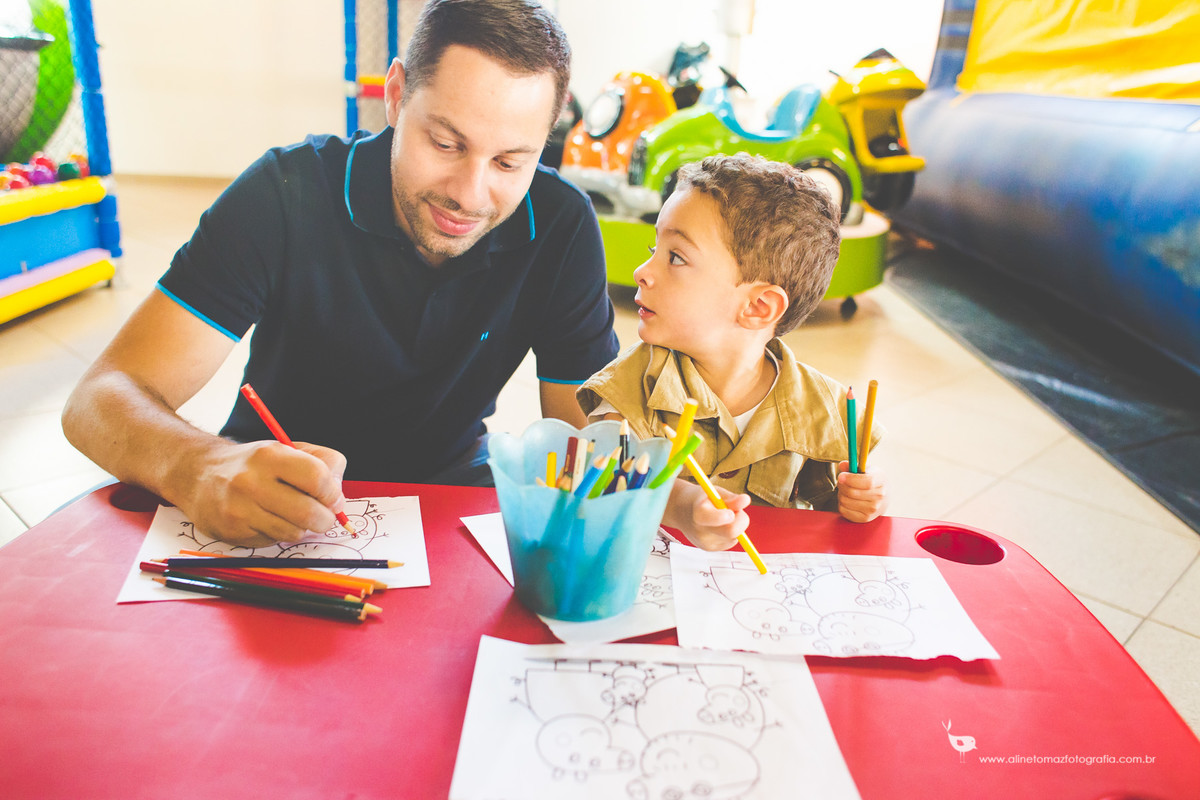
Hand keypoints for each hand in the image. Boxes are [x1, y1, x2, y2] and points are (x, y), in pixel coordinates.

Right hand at [180, 440, 348, 546]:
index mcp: (270, 455)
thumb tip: (339, 495)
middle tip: (324, 517)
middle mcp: (251, 482)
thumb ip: (323, 463)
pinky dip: (278, 534)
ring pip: (293, 532)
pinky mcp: (232, 531)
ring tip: (293, 514)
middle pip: (308, 513)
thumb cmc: (254, 464)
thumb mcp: (288, 449)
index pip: (316, 477)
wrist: (199, 475)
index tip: (335, 500)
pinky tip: (267, 519)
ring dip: (302, 528)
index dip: (333, 493)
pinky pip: (272, 541)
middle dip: (325, 520)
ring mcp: (239, 509)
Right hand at [665, 480, 750, 550]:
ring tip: (723, 517)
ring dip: (735, 526)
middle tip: (736, 511)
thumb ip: (730, 498)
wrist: (681, 511)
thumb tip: (746, 500)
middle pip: (731, 532)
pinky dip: (730, 533)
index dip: (729, 515)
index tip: (730, 511)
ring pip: (734, 536)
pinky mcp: (710, 549)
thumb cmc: (700, 499)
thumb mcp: (713, 493)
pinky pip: (731, 541)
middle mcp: (700, 531)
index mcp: (699, 513)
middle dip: (741, 521)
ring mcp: (705, 542)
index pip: (717, 519)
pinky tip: (719, 526)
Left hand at [836, 461, 887, 522]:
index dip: (851, 479)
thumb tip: (842, 465)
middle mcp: (880, 496)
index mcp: (881, 480)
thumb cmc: (872, 481)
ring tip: (846, 491)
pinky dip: (841, 504)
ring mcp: (873, 509)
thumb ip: (853, 466)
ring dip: (841, 494)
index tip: (841, 476)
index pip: (866, 482)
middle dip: (842, 485)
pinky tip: (848, 500)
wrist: (883, 499)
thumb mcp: (866, 469)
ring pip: (845, 500)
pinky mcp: (865, 518)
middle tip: (841, 482)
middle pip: (852, 492)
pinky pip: (843, 510)